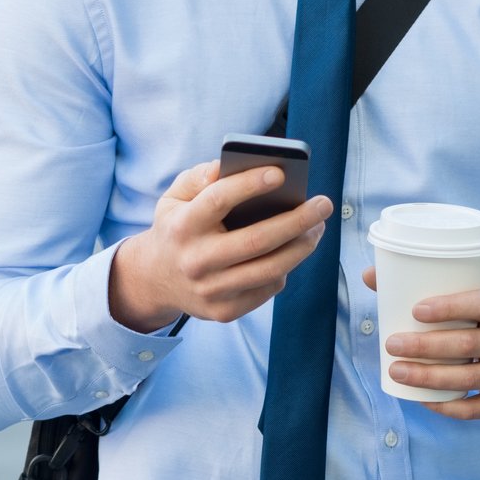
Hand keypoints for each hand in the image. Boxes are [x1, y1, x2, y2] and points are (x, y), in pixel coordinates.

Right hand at [109, 161, 332, 332]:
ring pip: (270, 269)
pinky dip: (285, 268)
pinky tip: (293, 250)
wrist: (156, 280)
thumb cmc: (176, 228)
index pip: (219, 200)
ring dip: (302, 247)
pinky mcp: (224, 312)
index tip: (281, 172)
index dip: (251, 184)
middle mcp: (196, 261)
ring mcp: (211, 290)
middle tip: (323, 204)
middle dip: (297, 220)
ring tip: (318, 227)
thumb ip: (198, 178)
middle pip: (257, 241)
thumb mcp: (174, 197)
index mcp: (182, 226)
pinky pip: (267, 288)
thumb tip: (226, 168)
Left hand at [364, 267, 479, 418]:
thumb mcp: (468, 300)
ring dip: (428, 377)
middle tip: (391, 345)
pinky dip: (448, 406)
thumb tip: (369, 275)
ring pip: (470, 378)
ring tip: (396, 371)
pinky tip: (422, 399)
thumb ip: (422, 285)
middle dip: (425, 347)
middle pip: (469, 344)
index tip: (414, 311)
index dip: (450, 307)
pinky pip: (478, 408)